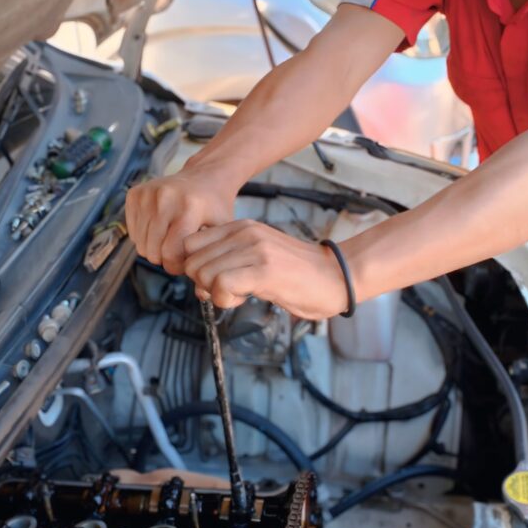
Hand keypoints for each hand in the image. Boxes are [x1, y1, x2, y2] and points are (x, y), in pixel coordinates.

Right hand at [125, 167, 235, 274]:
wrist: (206, 176)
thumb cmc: (215, 207)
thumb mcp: (222, 232)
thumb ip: (212, 260)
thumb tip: (203, 293)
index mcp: (188, 208)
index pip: (171, 254)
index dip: (178, 266)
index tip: (187, 262)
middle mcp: (165, 198)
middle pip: (153, 251)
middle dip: (165, 258)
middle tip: (179, 251)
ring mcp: (147, 194)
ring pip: (140, 244)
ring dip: (154, 248)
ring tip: (171, 239)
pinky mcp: (135, 194)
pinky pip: (132, 232)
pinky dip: (144, 236)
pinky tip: (161, 228)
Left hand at [183, 220, 350, 319]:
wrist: (337, 276)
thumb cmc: (300, 275)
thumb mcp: (259, 258)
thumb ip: (229, 264)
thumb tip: (199, 286)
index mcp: (241, 227)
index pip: (190, 244)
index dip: (197, 268)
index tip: (216, 281)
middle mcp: (245, 233)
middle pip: (191, 262)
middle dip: (203, 284)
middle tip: (228, 292)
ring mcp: (254, 249)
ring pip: (203, 274)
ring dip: (216, 294)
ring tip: (240, 294)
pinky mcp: (264, 270)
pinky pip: (221, 285)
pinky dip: (225, 300)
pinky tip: (244, 299)